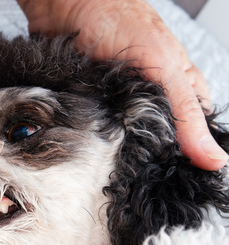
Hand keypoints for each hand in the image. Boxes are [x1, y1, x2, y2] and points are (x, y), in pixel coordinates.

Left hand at [17, 0, 227, 169]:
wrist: (66, 5)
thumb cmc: (118, 22)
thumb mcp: (164, 68)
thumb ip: (186, 113)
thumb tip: (214, 159)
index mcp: (178, 92)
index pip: (191, 139)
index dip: (184, 164)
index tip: (172, 191)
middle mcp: (149, 102)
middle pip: (154, 145)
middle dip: (144, 163)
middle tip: (136, 185)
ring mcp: (117, 105)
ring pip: (122, 143)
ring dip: (115, 156)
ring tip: (110, 177)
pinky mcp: (90, 107)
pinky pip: (94, 133)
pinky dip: (91, 143)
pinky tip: (87, 156)